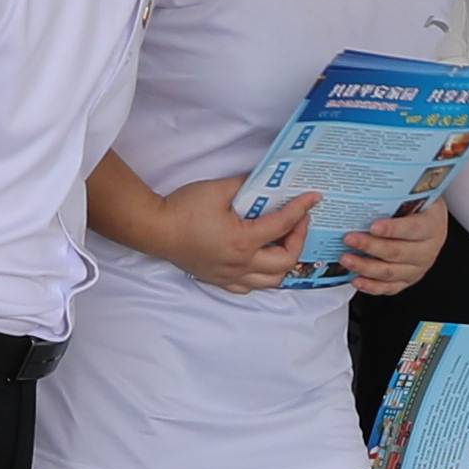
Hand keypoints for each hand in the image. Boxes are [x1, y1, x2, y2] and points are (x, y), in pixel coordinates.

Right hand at [167, 177, 318, 296]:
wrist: (155, 229)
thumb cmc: (183, 208)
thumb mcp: (218, 189)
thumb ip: (247, 185)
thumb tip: (265, 181)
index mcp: (242, 241)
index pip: (282, 225)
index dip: (301, 209)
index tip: (313, 198)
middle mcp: (240, 264)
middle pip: (285, 261)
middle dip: (299, 239)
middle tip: (298, 221)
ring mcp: (229, 276)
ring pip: (271, 281)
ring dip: (284, 262)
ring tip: (284, 242)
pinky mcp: (218, 280)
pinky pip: (250, 287)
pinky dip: (262, 276)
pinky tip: (261, 260)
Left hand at [338, 198, 446, 300]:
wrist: (430, 221)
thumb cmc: (419, 206)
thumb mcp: (416, 194)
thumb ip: (399, 193)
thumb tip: (371, 180)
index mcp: (432, 225)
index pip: (413, 228)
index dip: (393, 229)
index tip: (373, 226)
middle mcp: (428, 249)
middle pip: (398, 252)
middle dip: (370, 246)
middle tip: (349, 238)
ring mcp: (418, 267)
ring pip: (390, 272)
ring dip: (365, 267)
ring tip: (346, 258)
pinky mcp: (408, 280)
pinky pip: (389, 288)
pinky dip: (371, 286)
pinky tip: (356, 279)